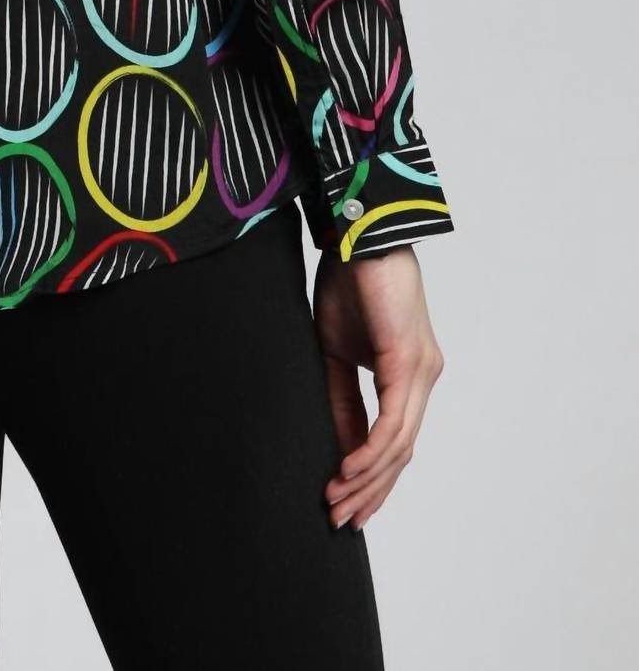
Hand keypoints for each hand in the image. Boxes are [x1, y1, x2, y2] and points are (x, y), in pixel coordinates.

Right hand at [312, 245, 444, 531]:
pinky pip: (393, 421)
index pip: (394, 440)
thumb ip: (341, 397)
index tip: (344, 505)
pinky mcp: (409, 361)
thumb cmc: (346, 282)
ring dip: (367, 479)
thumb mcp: (333, 350)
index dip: (371, 477)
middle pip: (402, 452)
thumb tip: (340, 446)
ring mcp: (422, 371)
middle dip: (371, 492)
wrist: (357, 234)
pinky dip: (371, 451)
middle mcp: (423, 377)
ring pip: (400, 444)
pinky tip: (348, 470)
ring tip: (337, 502)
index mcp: (407, 374)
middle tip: (342, 521)